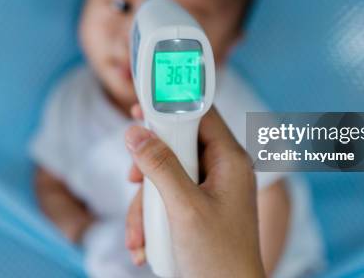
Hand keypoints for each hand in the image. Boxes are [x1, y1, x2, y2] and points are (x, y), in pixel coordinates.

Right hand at [124, 105, 265, 277]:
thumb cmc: (218, 257)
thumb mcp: (184, 208)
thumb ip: (161, 166)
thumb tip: (135, 132)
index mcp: (230, 160)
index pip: (200, 114)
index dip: (170, 105)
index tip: (139, 106)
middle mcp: (223, 169)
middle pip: (177, 145)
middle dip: (150, 169)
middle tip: (133, 180)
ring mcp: (211, 189)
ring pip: (167, 175)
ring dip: (146, 205)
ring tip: (139, 236)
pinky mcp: (199, 207)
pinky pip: (169, 198)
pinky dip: (153, 218)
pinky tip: (144, 244)